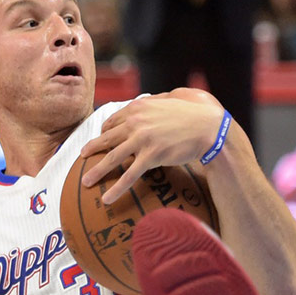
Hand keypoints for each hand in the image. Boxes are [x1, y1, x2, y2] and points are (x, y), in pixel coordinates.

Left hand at [79, 89, 223, 203]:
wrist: (213, 128)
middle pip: (108, 138)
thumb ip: (160, 99)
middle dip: (93, 149)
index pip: (115, 120)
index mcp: (140, 106)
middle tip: (82, 156)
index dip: (106, 130)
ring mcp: (142, 139)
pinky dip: (117, 188)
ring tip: (86, 181)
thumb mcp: (177, 95)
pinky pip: (129, 175)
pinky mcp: (151, 155)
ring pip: (112, 157)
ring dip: (97, 171)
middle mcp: (136, 121)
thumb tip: (155, 99)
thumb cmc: (200, 111)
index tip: (103, 138)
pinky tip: (107, 199)